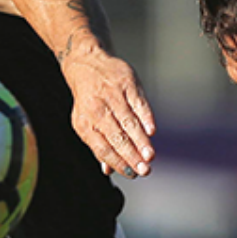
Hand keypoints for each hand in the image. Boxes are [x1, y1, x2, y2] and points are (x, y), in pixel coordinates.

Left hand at [64, 50, 155, 176]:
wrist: (86, 63)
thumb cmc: (89, 98)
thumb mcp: (86, 122)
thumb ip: (99, 146)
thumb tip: (109, 170)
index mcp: (85, 124)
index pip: (102, 149)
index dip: (118, 163)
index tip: (133, 174)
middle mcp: (96, 110)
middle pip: (116, 137)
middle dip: (131, 155)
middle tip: (145, 169)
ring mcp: (112, 95)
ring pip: (128, 122)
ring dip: (140, 140)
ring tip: (150, 155)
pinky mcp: (126, 83)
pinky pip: (137, 102)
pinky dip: (145, 117)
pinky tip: (151, 130)